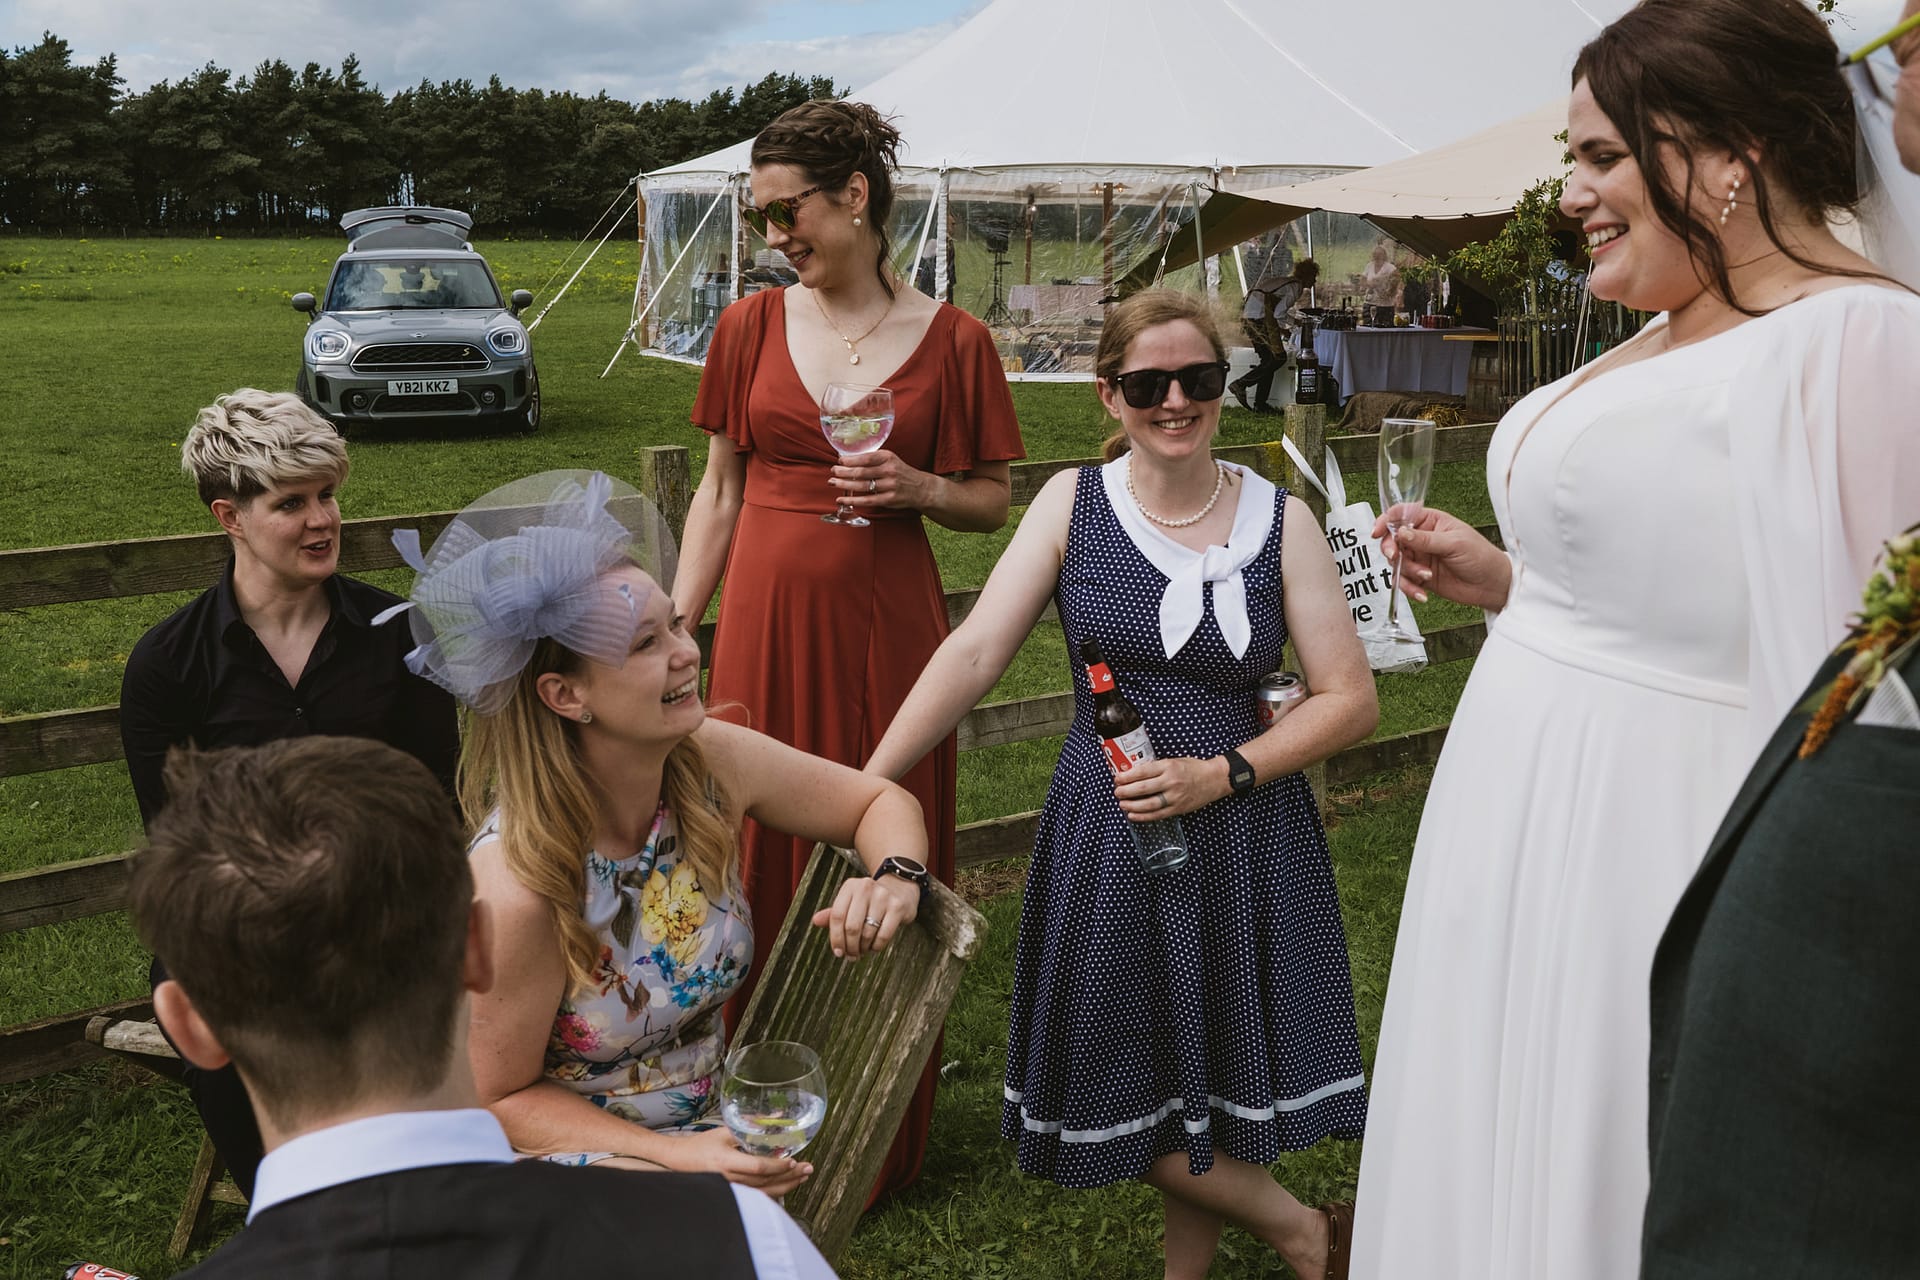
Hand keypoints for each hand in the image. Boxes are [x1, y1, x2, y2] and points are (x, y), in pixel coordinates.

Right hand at [672, 1123, 811, 1195]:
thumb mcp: (724, 1131)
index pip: (758, 1167)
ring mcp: (730, 1189)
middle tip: (807, 1169)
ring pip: (763, 1193)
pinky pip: (756, 1197)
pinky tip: (784, 1186)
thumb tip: (776, 1116)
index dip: (778, 1165)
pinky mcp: (731, 1194)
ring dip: (785, 1186)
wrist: (679, 1162)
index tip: (793, 1161)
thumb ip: (750, 1125)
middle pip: (765, 1182)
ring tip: (801, 1178)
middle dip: (789, 1177)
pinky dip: (773, 1192)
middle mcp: (729, 1178)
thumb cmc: (700, 1145)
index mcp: (727, 1161)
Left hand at [811, 867, 919, 958]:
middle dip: (850, 947)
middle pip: (851, 927)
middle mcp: (866, 887)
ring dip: (863, 948)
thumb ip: (834, 913)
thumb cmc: (871, 901)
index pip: (836, 916)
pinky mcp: (897, 907)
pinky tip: (874, 946)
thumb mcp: (851, 902)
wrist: (901, 890)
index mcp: (850, 886)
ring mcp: (883, 896)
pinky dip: (876, 947)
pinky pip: (883, 935)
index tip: (837, 952)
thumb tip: (815, 920)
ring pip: (867, 933)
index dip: (835, 938)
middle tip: (851, 955)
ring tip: (862, 950)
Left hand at [831, 450, 930, 511]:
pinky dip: (853, 500)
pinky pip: (867, 500)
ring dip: (845, 485)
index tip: (839, 461)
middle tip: (833, 472)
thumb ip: (873, 459)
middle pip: (861, 472)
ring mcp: (890, 486)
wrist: (920, 488)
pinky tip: (842, 499)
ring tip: (833, 483)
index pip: (866, 458)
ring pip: (862, 486)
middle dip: (844, 472)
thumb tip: (849, 460)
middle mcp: (889, 471)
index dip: (850, 460)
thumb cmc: (900, 472)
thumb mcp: (890, 460)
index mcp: (888, 458)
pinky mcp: (889, 499)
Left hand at [1112, 756, 1224, 820]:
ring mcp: (1175, 797)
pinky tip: (1133, 815)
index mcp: (1169, 766)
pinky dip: (1143, 816)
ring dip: (1132, 805)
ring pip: (1148, 804)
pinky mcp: (1178, 809)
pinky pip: (1157, 814)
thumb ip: (1156, 767)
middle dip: (1125, 791)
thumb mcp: (1174, 761)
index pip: (1143, 771)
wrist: (1214, 779)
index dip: (1127, 776)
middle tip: (1117, 792)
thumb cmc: (1192, 768)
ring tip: (1122, 804)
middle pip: (1143, 788)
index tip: (1117, 778)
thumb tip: (1133, 773)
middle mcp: (1171, 782)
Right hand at [1370, 505, 1511, 610]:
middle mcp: (1422, 538)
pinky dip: (1409, 588)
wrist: (1492, 585)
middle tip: (1396, 558)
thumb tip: (1400, 533)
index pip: (1401, 515)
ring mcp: (1420, 558)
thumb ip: (1425, 539)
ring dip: (1407, 572)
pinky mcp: (1420, 577)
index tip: (1377, 532)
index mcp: (1430, 521)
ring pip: (1397, 563)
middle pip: (1392, 540)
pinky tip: (1422, 594)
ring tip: (1426, 577)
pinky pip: (1404, 581)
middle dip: (1392, 551)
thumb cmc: (1481, 556)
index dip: (1386, 521)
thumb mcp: (1454, 543)